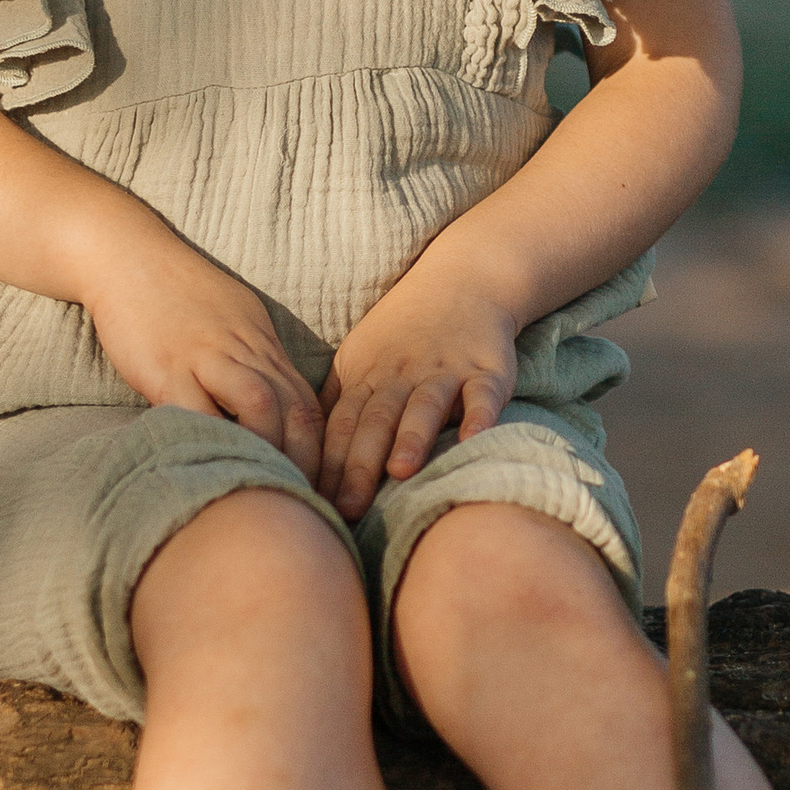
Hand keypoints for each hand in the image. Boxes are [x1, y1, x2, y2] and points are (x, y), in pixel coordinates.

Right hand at [82, 224, 322, 481]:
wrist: (126, 252)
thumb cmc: (173, 294)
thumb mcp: (228, 322)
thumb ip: (248, 364)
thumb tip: (262, 415)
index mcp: (262, 344)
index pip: (308, 404)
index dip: (318, 452)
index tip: (314, 490)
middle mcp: (245, 350)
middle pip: (295, 409)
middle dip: (305, 463)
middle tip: (298, 504)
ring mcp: (207, 357)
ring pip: (260, 406)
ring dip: (268, 454)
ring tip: (263, 493)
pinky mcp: (166, 367)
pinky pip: (197, 411)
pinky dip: (210, 442)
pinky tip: (210, 470)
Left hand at [320, 257, 519, 522]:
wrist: (462, 282)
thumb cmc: (402, 332)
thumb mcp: (358, 359)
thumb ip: (334, 405)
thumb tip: (302, 458)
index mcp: (365, 377)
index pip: (340, 425)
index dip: (327, 463)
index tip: (314, 503)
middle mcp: (400, 376)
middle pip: (376, 421)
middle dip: (359, 465)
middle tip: (347, 507)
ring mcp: (444, 372)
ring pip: (424, 406)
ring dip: (412, 437)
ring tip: (400, 471)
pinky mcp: (486, 370)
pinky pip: (483, 395)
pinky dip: (480, 417)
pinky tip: (474, 440)